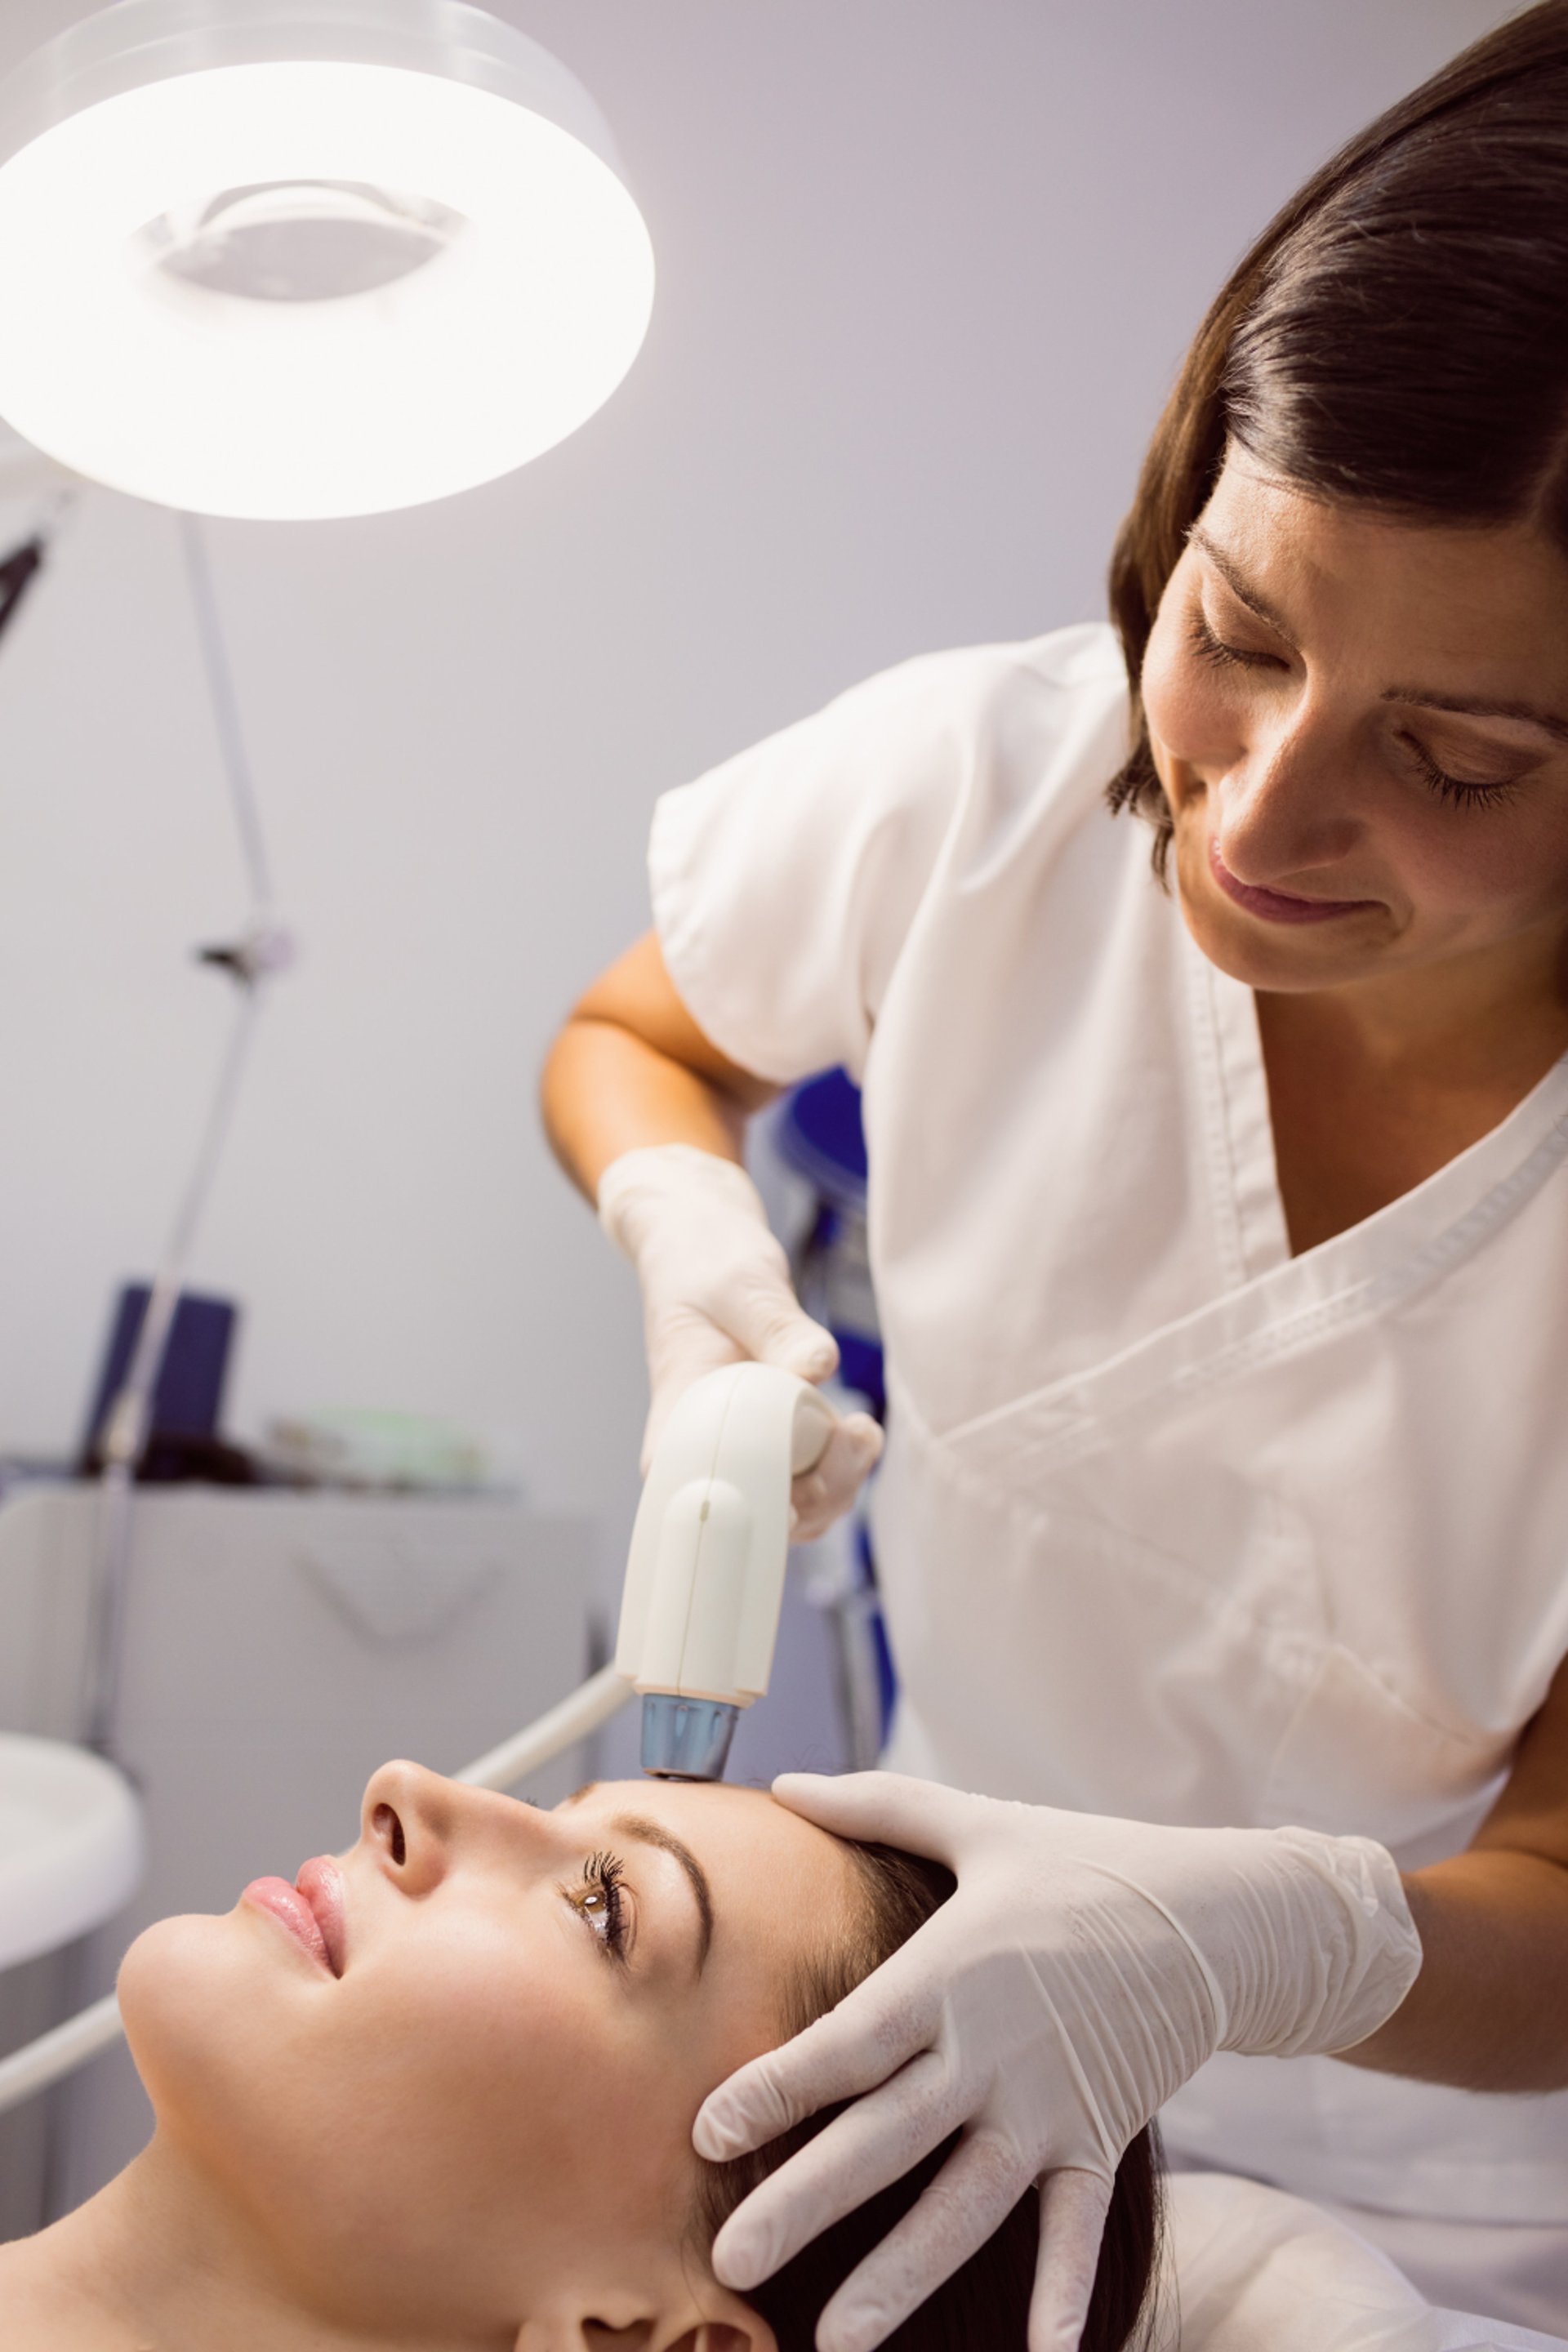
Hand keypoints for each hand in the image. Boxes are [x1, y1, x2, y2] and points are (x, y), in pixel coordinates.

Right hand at [597, 1144, 882, 1536]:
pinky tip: (857, 1429)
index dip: (750, 1511)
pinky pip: (810, 1481)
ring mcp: (744, 1450)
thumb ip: (778, 1329)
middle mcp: (706, 1449)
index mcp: (678, 1422)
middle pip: (757, 1514)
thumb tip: (816, 1369)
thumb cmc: (706, 1265)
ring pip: (792, 1507)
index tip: (798, 1487)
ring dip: (838, 1483)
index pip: (699, 1496)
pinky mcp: (776, 1442)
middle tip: (852, 1434)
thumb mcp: (741, 1286)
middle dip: (816, 1493)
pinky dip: (841, 1467)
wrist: (705, 1249)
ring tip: (862, 1430)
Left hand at [694, 1772, 1421, 2351]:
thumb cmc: (1081, 1863)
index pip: (849, 2042)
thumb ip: (875, 1807)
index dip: (777, 2087)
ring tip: (837, 2338)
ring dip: (900, 2275)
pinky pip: (1071, 2231)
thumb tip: (784, 1780)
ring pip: (962, 2205)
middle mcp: (989, 2051)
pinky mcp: (1098, 2140)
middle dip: (805, 2201)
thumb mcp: (977, 1822)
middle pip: (885, 2139)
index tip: (706, 2132)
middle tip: (731, 2260)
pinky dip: (1059, 2296)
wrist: (1212, 1914)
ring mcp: (1047, 2106)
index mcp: (949, 1972)